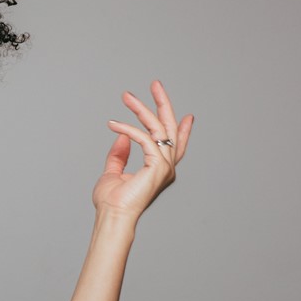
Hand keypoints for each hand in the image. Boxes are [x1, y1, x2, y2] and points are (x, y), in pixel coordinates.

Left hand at [92, 80, 193, 218]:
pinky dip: (128, 128)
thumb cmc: (112, 202)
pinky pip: (145, 138)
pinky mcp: (156, 166)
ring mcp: (164, 166)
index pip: (174, 145)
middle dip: (163, 104)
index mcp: (159, 169)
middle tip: (155, 84)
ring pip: (158, 128)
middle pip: (170, 129)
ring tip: (127, 96)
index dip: (182, 130)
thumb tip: (121, 135)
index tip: (188, 116)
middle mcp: (166, 167)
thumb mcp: (113, 172)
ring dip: (142, 109)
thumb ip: (119, 155)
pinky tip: (113, 124)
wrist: (112, 216)